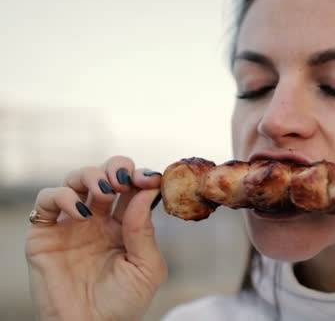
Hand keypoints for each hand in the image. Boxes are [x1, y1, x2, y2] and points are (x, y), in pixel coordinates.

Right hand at [25, 156, 166, 320]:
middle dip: (117, 167)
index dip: (141, 177)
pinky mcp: (45, 233)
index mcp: (125, 225)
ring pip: (75, 179)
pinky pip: (47, 200)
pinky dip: (62, 196)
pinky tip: (82, 212)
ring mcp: (71, 223)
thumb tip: (147, 191)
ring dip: (91, 175)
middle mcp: (98, 219)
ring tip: (104, 190)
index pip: (132, 189)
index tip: (150, 178)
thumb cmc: (123, 303)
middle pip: (105, 175)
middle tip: (124, 178)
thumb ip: (145, 230)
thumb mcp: (147, 267)